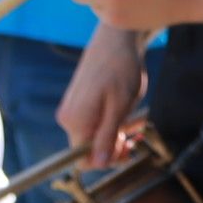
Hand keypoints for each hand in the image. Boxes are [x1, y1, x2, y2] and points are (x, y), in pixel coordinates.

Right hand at [59, 28, 145, 156]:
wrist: (117, 40)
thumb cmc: (121, 70)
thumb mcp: (119, 107)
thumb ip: (107, 136)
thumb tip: (99, 163)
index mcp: (75, 121)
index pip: (83, 160)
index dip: (106, 160)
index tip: (126, 148)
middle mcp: (68, 118)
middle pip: (89, 149)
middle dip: (114, 146)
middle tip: (134, 137)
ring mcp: (73, 109)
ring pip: (93, 136)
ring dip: (115, 135)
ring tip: (135, 123)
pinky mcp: (80, 103)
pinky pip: (94, 123)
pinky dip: (111, 123)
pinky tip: (126, 115)